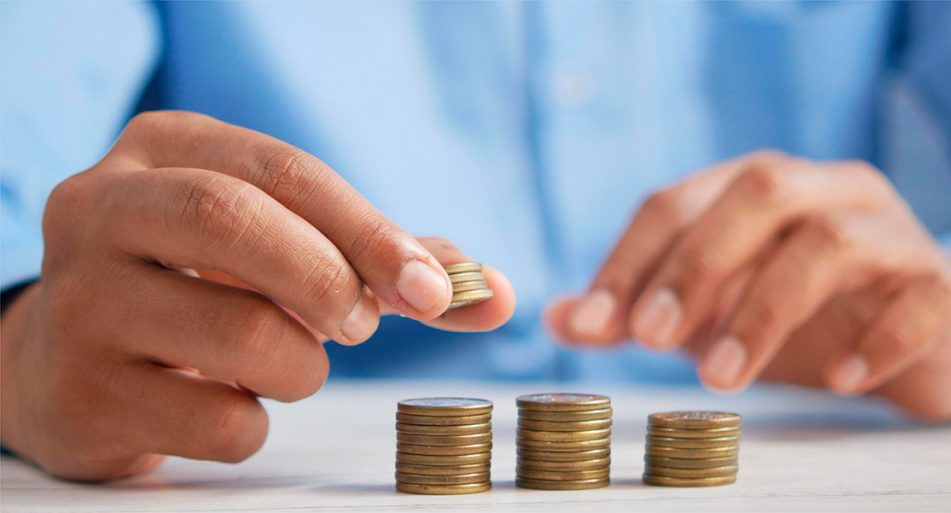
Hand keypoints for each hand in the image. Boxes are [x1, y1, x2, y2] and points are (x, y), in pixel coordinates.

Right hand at [0, 111, 514, 480]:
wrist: (72, 361)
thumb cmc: (203, 288)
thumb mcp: (279, 244)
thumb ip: (386, 261)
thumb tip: (495, 293)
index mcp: (163, 150)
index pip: (284, 171)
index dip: (370, 231)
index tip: (433, 290)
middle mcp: (102, 209)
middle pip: (235, 221)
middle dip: (329, 279)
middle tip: (362, 324)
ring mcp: (79, 303)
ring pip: (240, 336)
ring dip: (302, 365)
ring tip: (286, 362)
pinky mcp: (81, 394)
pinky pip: (219, 422)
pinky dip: (255, 423)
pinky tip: (227, 402)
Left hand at [548, 151, 950, 420]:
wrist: (924, 330)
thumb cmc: (801, 311)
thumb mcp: (709, 309)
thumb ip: (637, 309)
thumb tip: (557, 318)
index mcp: (755, 187)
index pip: (676, 201)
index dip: (628, 260)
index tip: (591, 325)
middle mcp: (823, 191)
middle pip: (757, 192)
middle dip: (695, 265)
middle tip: (650, 339)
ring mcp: (890, 233)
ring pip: (831, 242)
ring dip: (764, 310)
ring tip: (721, 378)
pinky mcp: (941, 287)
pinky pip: (917, 301)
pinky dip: (874, 341)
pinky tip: (837, 380)